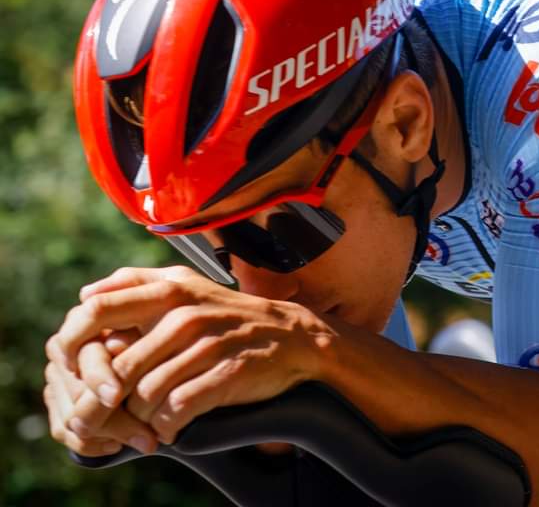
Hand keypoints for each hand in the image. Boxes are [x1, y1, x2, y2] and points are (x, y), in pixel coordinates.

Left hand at [54, 265, 336, 443]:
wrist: (292, 336)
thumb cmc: (227, 315)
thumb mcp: (186, 284)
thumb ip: (135, 283)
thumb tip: (85, 294)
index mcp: (169, 290)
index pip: (96, 312)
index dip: (75, 346)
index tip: (77, 371)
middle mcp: (185, 315)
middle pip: (116, 369)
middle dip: (104, 403)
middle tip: (106, 418)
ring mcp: (209, 344)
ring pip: (145, 394)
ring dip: (140, 417)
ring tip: (148, 420)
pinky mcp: (229, 373)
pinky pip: (178, 409)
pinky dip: (168, 425)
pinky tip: (173, 425)